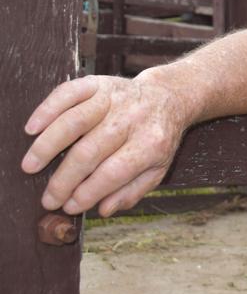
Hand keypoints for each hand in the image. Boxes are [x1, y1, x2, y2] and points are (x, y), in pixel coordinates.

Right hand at [21, 73, 189, 216]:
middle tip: (48, 198)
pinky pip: (69, 93)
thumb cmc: (157, 138)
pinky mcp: (100, 83)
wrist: (169, 97)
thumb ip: (132, 191)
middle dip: (64, 180)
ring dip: (48, 146)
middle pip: (90, 152)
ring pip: (75, 121)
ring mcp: (115, 98)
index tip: (69, 206)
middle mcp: (133, 118)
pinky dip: (48, 109)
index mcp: (151, 143)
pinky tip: (32, 129)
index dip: (87, 193)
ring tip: (30, 166)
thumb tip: (103, 210)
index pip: (114, 172)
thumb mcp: (158, 169)